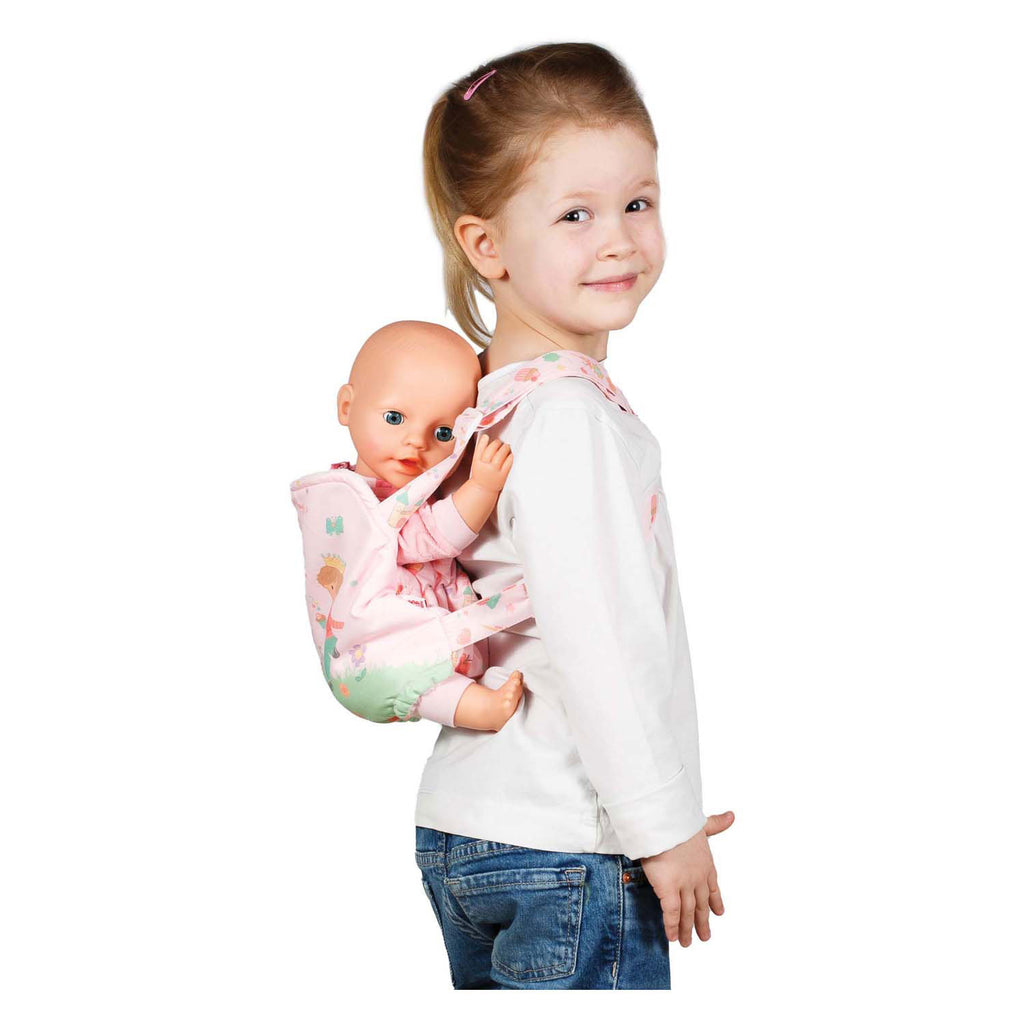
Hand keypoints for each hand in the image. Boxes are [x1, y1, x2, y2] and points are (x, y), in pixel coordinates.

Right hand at [469, 433, 512, 495]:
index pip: (479, 448)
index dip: (483, 441)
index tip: (486, 437)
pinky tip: (510, 454)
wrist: (483, 489)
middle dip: (496, 443)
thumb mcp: (476, 464)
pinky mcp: (502, 475)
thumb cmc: (481, 474)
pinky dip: (510, 456)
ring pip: (500, 455)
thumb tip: (486, 438)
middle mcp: (485, 466)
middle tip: (499, 442)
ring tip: (506, 446)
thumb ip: (480, 453)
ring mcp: (494, 471)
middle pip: (491, 450)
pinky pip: (508, 463)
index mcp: (477, 463)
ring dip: (505, 448)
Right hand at [641, 810, 733, 946]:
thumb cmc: (679, 822)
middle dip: (703, 922)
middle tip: (705, 937)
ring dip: (687, 929)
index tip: (718, 913)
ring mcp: (684, 885)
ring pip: (688, 912)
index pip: (712, 887)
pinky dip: (672, 926)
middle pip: (701, 905)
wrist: (664, 823)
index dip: (715, 900)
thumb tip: (731, 816)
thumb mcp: (701, 824)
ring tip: (687, 943)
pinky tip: (672, 937)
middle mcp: (697, 878)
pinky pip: (671, 914)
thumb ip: (716, 824)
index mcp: (706, 864)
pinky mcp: (668, 890)